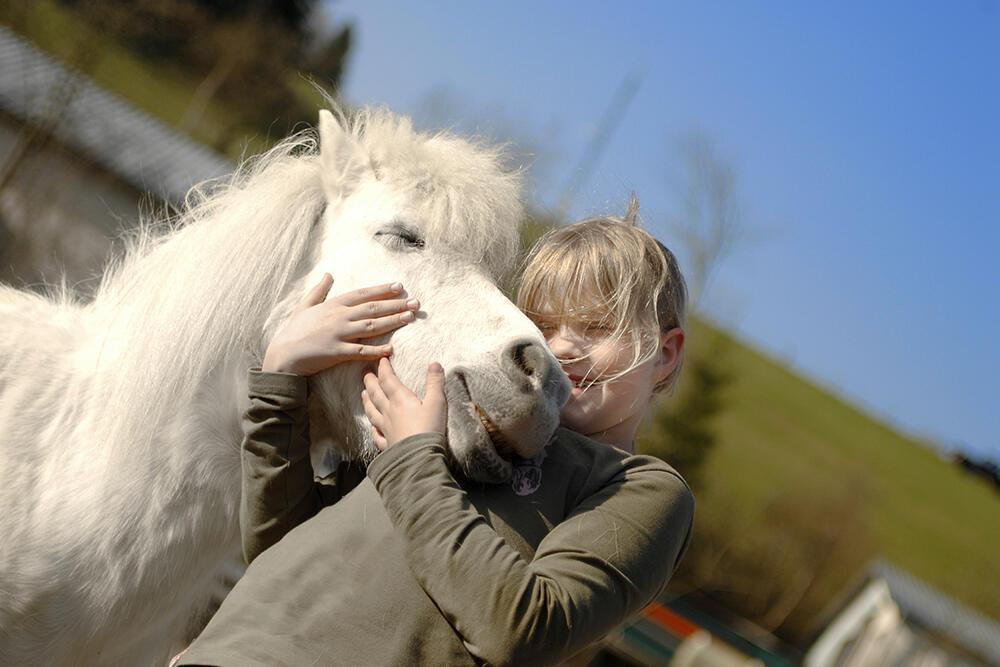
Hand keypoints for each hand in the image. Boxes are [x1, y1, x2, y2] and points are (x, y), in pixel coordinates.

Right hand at [262, 273, 418, 375]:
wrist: (282, 354)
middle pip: (372, 308)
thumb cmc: (294, 330)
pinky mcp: (337, 352)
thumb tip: (329, 274)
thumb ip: (319, 290)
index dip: (382, 290)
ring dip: (392, 322)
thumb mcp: (305, 305)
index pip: (363, 294)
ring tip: (410, 318)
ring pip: (371, 326)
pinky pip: (360, 351)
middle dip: (396, 305)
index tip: (400, 287)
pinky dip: (376, 350)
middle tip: (416, 303)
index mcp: (333, 305)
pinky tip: (391, 350)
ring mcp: (339, 334)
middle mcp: (339, 317)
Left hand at [362, 357, 446, 450]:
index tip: (381, 359)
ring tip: (362, 393)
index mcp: (400, 400)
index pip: (388, 380)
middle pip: (375, 394)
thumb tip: (434, 363)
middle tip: (365, 373)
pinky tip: (372, 428)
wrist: (419, 458)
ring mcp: (385, 429)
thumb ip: (435, 383)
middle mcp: (389, 412)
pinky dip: (373, 429)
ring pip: (372, 412)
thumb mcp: (437, 402)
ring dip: (366, 401)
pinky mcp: (387, 444)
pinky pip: (377, 435)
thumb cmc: (429, 429)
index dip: (384, 368)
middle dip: (370, 382)